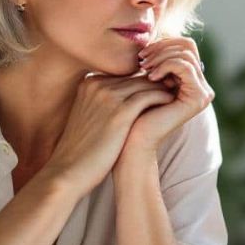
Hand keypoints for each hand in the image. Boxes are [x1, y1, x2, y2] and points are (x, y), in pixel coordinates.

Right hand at [43, 74, 174, 193]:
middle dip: (155, 79)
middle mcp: (97, 84)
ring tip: (176, 91)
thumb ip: (103, 102)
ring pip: (145, 82)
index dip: (141, 78)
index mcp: (89, 83)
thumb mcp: (88, 116)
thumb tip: (125, 100)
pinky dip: (162, 96)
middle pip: (135, 74)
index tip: (156, 84)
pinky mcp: (119, 112)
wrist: (67, 171)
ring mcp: (107, 96)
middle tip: (173, 84)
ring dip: (162, 86)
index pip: (123, 73)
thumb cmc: (80, 149)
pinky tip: (171, 102)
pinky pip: (149, 96)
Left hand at [120, 37, 213, 159]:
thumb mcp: (142, 78)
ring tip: (144, 67)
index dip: (162, 43)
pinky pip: (185, 66)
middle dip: (162, 47)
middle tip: (142, 59)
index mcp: (190, 80)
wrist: (131, 140)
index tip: (141, 54)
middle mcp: (200, 86)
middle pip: (188, 45)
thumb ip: (153, 59)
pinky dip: (166, 65)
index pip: (183, 45)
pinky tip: (151, 76)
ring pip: (186, 54)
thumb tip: (153, 33)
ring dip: (161, 56)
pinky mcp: (199, 99)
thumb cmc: (131, 110)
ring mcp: (203, 93)